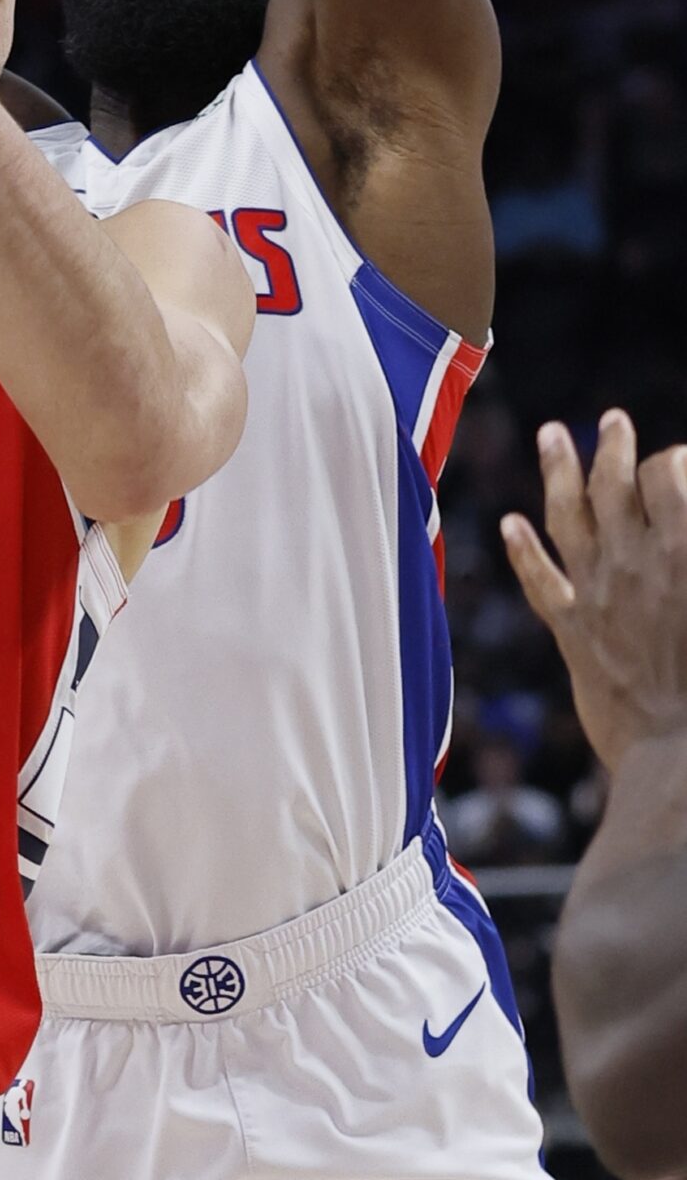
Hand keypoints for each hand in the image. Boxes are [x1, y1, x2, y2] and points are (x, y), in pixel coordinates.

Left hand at [503, 410, 686, 774]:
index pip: (670, 476)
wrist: (683, 759)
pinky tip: (510, 524)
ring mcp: (599, 593)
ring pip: (569, 514)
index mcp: (685, 550)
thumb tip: (684, 529)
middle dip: (613, 446)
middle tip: (610, 420)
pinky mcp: (573, 632)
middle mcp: (635, 560)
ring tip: (551, 434)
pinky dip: (522, 550)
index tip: (677, 459)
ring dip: (558, 469)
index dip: (673, 461)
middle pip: (615, 482)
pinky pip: (540, 581)